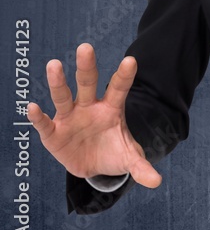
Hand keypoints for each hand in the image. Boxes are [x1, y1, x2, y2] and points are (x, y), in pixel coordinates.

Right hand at [26, 43, 160, 188]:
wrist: (92, 166)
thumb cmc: (112, 153)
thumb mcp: (129, 159)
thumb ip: (141, 167)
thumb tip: (157, 182)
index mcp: (111, 108)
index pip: (119, 88)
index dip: (124, 76)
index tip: (131, 60)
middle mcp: (89, 107)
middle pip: (88, 84)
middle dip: (87, 67)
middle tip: (86, 47)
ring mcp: (70, 117)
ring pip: (63, 96)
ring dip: (58, 82)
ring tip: (54, 65)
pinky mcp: (53, 132)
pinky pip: (45, 123)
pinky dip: (38, 116)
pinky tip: (32, 107)